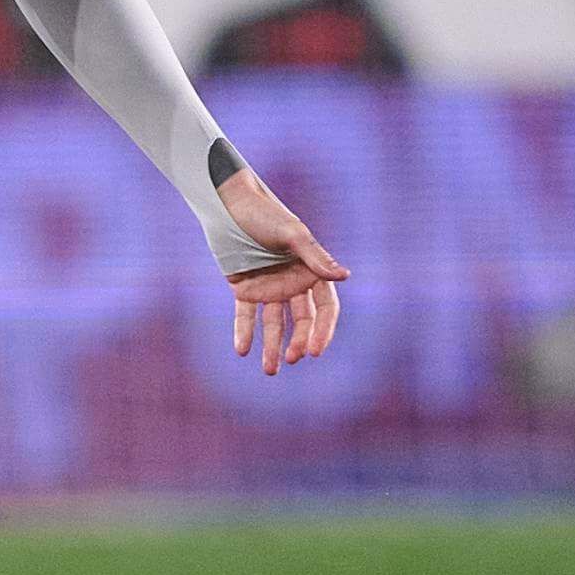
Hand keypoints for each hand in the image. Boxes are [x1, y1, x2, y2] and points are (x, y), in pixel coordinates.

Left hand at [218, 165, 348, 375]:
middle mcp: (292, 282)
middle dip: (299, 342)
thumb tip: (344, 277)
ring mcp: (269, 287)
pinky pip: (247, 316)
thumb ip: (316, 257)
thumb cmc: (264, 214)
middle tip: (292, 360)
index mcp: (310, 270)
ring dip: (272, 347)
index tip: (314, 351)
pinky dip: (245, 333)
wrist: (229, 204)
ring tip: (269, 370)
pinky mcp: (245, 288)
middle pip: (301, 321)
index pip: (325, 308)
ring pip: (274, 324)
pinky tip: (242, 350)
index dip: (322, 330)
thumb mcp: (292, 235)